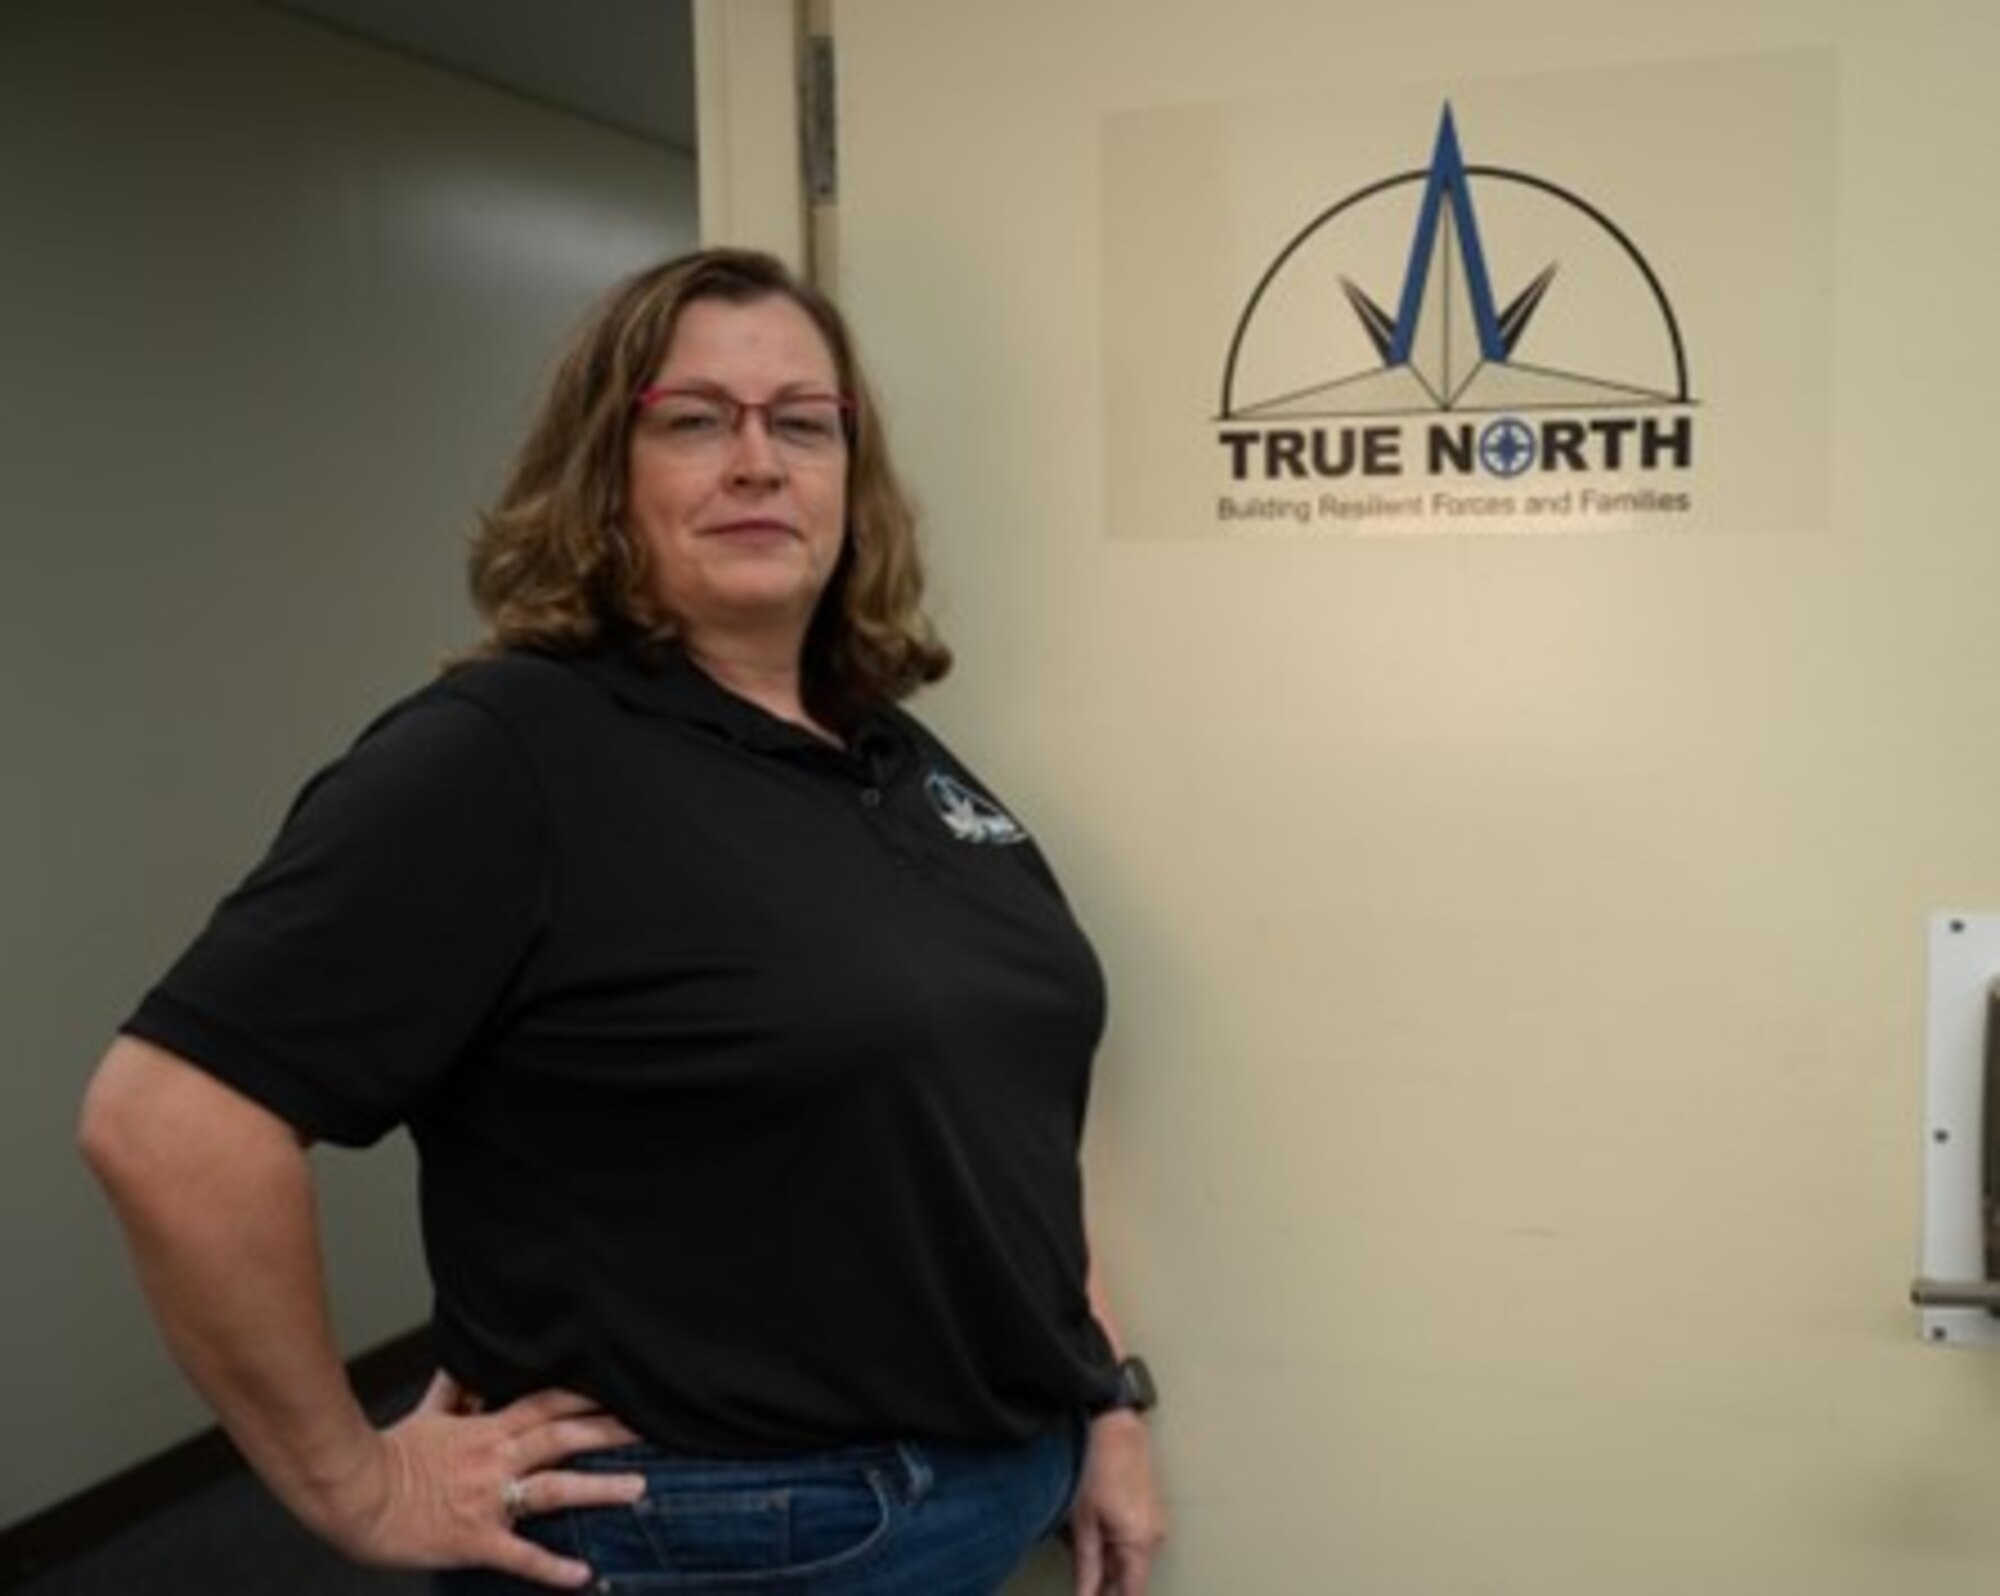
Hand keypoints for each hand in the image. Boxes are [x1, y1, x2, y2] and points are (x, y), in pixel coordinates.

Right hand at [321, 1372, 645, 1587]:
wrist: (352, 1494)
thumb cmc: (385, 1457)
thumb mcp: (425, 1416)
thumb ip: (452, 1391)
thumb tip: (464, 1366)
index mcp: (487, 1429)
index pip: (547, 1402)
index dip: (586, 1395)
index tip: (621, 1388)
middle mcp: (496, 1459)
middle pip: (563, 1436)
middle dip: (608, 1430)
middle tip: (650, 1426)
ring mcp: (489, 1499)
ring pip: (554, 1487)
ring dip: (599, 1487)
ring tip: (640, 1486)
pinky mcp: (476, 1540)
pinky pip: (520, 1555)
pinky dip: (552, 1567)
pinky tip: (582, 1575)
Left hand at [1068, 1411, 1166, 1595]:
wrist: (1114, 1423)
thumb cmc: (1098, 1465)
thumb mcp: (1083, 1522)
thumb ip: (1086, 1566)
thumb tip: (1086, 1595)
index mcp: (1140, 1544)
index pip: (1132, 1593)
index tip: (1091, 1595)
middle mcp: (1154, 1536)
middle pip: (1126, 1575)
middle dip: (1100, 1575)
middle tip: (1074, 1549)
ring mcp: (1153, 1521)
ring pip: (1124, 1554)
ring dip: (1102, 1552)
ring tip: (1076, 1529)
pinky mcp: (1147, 1508)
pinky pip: (1128, 1535)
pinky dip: (1108, 1535)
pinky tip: (1088, 1518)